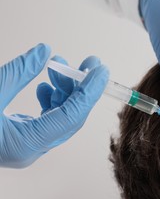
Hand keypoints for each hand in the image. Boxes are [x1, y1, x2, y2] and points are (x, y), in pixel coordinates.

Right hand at [0, 44, 108, 167]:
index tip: (102, 70)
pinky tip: (46, 83)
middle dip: (83, 88)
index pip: (71, 115)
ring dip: (65, 90)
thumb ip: (18, 71)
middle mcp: (32, 149)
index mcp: (26, 143)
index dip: (90, 91)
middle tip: (91, 63)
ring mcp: (27, 145)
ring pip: (60, 116)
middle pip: (70, 116)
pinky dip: (51, 99)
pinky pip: (47, 118)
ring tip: (60, 66)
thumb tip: (46, 50)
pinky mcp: (22, 139)